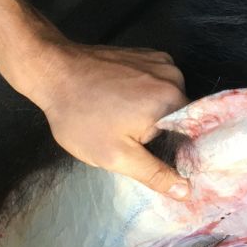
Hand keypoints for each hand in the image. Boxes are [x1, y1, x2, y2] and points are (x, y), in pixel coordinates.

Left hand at [27, 42, 190, 197]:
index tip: (163, 163)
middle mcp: (174, 75)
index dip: (180, 152)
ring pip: (167, 101)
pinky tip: (120, 103)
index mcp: (173, 100)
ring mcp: (160, 61)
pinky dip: (144, 96)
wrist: (53, 71)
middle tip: (135, 144)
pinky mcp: (145, 54)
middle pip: (181, 116)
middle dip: (162, 133)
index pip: (193, 134)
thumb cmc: (81, 116)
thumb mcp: (116, 155)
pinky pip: (155, 84)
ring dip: (152, 115)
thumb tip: (186, 191)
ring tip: (124, 122)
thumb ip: (155, 174)